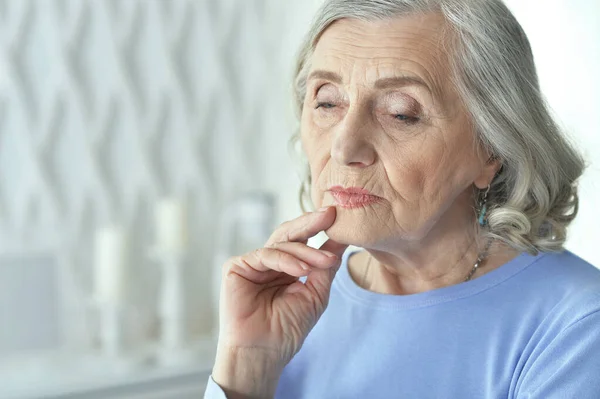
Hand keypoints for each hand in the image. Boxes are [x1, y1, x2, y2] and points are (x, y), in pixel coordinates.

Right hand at [212, 206, 347, 397]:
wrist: (264, 353)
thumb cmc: (287, 329)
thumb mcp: (316, 293)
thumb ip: (325, 265)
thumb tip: (342, 240)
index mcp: (286, 267)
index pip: (303, 241)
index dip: (319, 228)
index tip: (339, 217)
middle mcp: (269, 262)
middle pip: (291, 234)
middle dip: (311, 223)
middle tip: (330, 214)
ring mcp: (252, 263)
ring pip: (281, 244)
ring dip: (306, 252)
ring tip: (324, 263)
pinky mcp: (237, 267)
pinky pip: (265, 254)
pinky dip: (285, 260)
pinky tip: (301, 271)